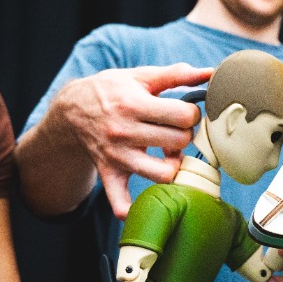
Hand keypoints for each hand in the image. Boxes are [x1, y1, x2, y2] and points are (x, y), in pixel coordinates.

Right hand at [59, 63, 211, 217]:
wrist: (72, 109)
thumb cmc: (112, 90)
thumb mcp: (140, 76)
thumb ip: (176, 74)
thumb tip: (210, 72)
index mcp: (134, 104)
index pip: (183, 116)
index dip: (191, 113)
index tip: (184, 112)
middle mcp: (124, 131)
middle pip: (178, 142)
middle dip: (184, 136)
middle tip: (175, 132)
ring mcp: (117, 155)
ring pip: (162, 173)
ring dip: (173, 166)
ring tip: (169, 157)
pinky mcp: (109, 173)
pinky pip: (119, 201)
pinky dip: (132, 209)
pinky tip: (145, 204)